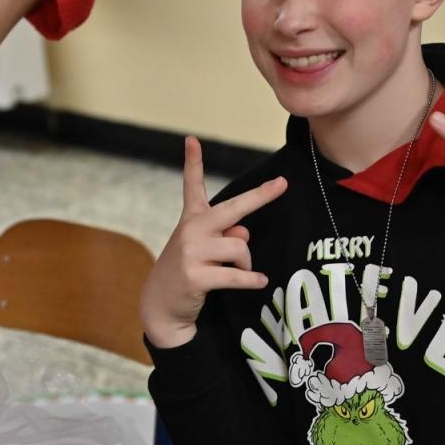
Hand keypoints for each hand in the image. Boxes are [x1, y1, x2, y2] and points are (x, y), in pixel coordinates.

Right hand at [140, 137, 286, 348]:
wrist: (162, 305)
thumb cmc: (188, 270)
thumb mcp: (203, 249)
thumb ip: (225, 235)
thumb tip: (243, 232)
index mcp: (191, 219)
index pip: (191, 186)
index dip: (192, 161)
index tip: (191, 140)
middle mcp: (190, 230)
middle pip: (232, 208)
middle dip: (260, 196)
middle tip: (282, 184)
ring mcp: (191, 252)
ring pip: (239, 246)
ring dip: (246, 262)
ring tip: (240, 272)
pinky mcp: (196, 275)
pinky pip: (236, 273)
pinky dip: (251, 279)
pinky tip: (259, 281)